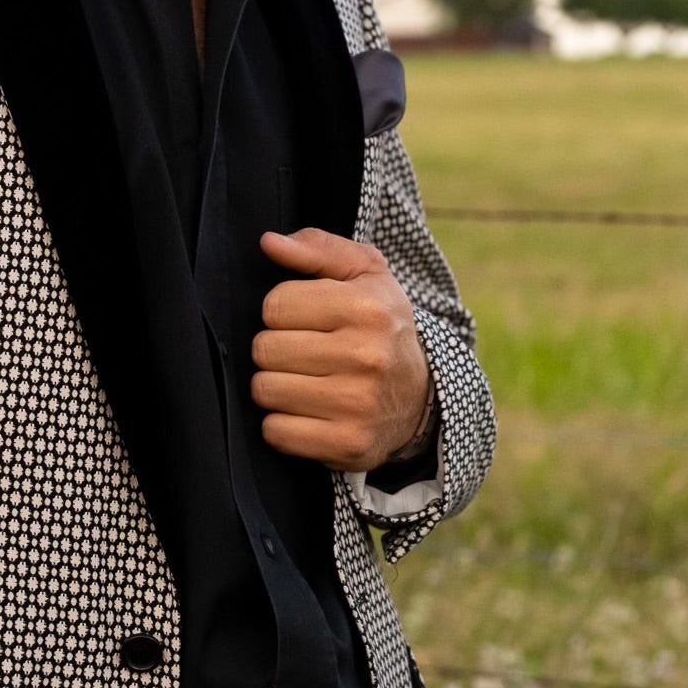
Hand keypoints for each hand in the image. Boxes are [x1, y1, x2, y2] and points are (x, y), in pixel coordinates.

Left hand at [252, 227, 430, 472]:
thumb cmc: (380, 324)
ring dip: (275, 386)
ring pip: (265, 390)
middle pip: (265, 349)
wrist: (423, 395)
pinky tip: (307, 412)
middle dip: (275, 349)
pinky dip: (282, 424)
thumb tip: (268, 242)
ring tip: (305, 380)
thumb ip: (317, 248)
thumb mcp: (364, 274)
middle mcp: (367, 356)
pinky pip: (276, 432)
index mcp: (367, 308)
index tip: (304, 319)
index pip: (274, 305)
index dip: (281, 311)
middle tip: (303, 352)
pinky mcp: (348, 444)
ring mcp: (358, 405)